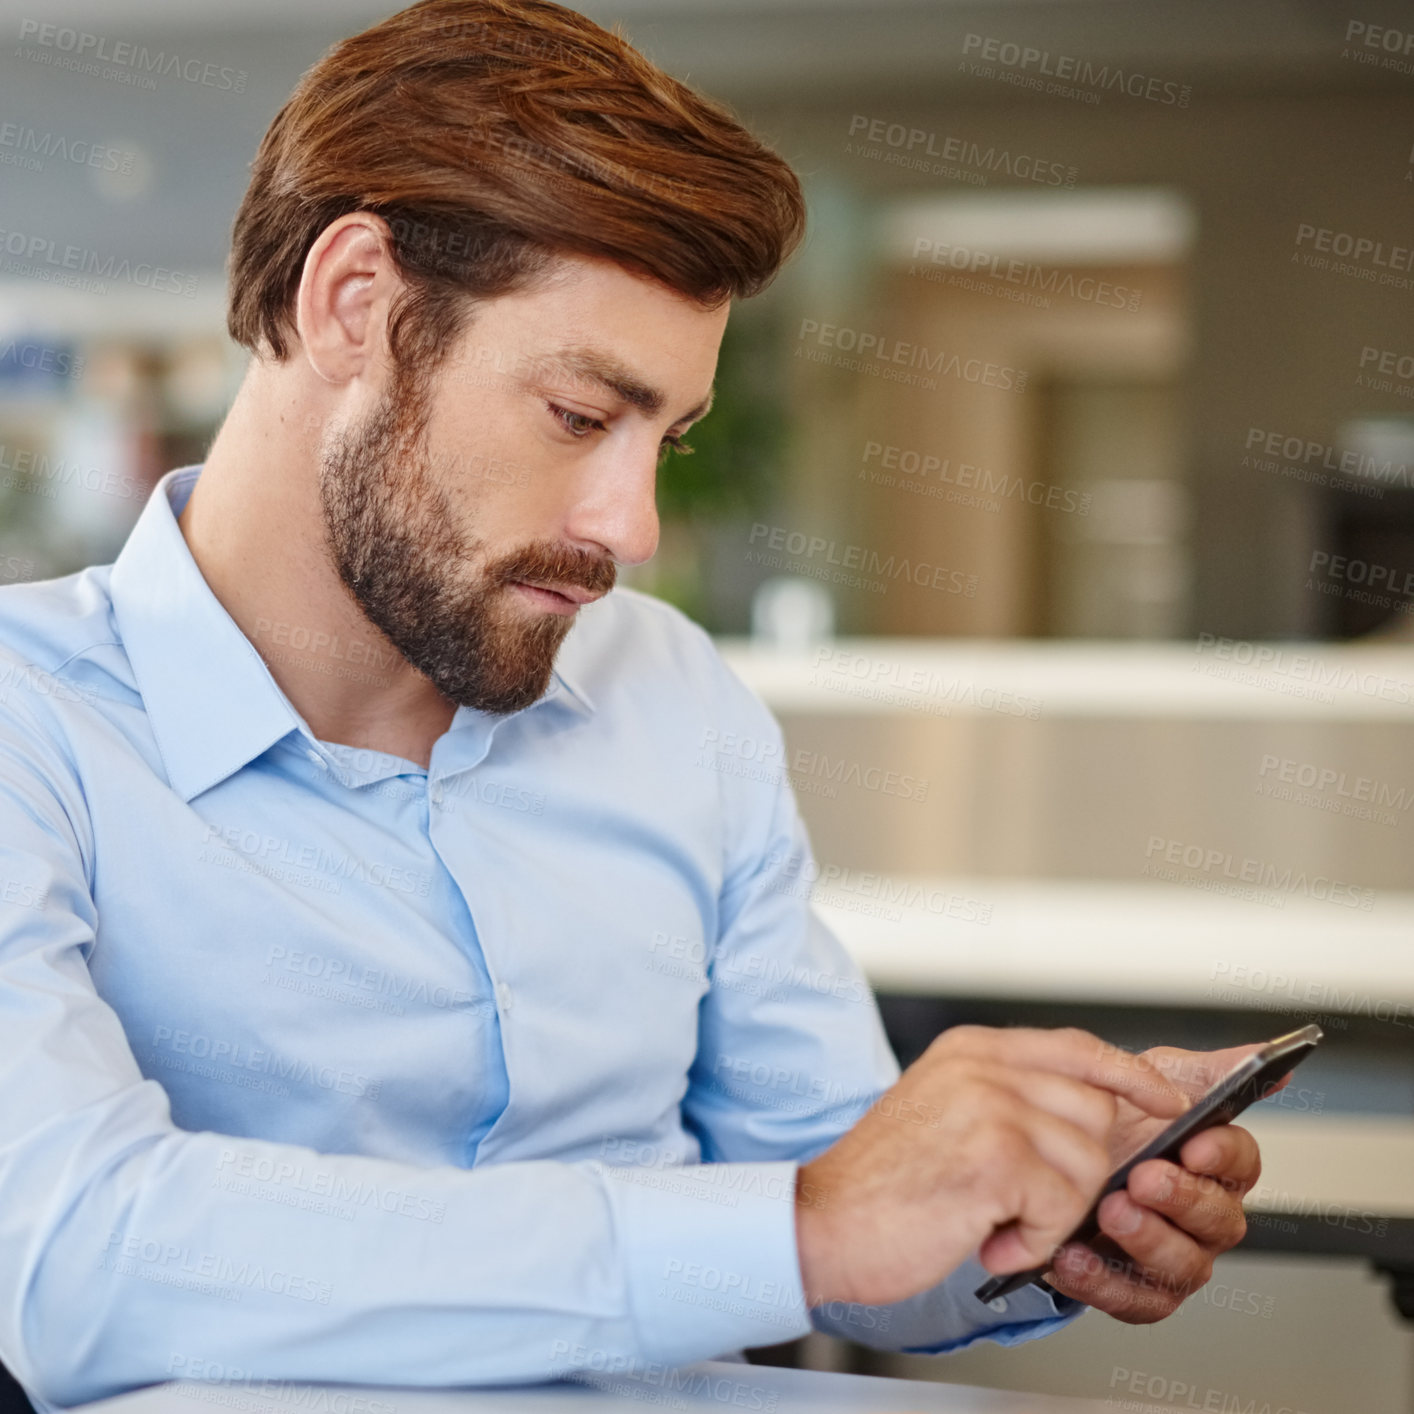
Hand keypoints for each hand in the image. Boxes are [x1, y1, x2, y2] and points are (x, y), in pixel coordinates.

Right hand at [794, 1026, 1190, 1308]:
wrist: (823, 1221)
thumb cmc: (881, 1182)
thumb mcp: (942, 1109)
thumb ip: (1006, 1096)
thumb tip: (1089, 1112)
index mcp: (971, 1048)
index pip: (1077, 1047)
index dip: (1129, 1075)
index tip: (1165, 1100)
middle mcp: (982, 1066)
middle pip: (1094, 1112)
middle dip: (1076, 1173)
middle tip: (1019, 1202)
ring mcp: (990, 1107)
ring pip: (1086, 1165)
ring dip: (1052, 1214)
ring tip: (994, 1221)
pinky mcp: (996, 1160)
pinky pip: (1064, 1208)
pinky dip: (1036, 1241)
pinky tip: (989, 1240)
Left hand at [1041, 1042, 1272, 1321]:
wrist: (1055, 1155)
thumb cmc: (1116, 1120)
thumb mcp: (1156, 1079)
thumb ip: (1210, 1070)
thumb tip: (1265, 1053)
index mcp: (1214, 1165)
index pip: (1242, 1162)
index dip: (1222, 1155)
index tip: (1194, 1143)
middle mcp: (1204, 1216)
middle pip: (1219, 1220)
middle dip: (1182, 1199)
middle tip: (1143, 1178)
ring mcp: (1175, 1255)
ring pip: (1185, 1265)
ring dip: (1147, 1240)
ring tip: (1109, 1212)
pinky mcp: (1139, 1290)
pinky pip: (1135, 1299)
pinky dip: (1104, 1282)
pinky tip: (1074, 1255)